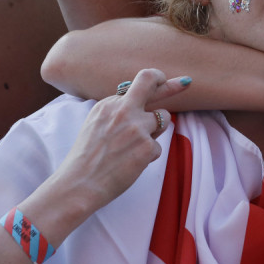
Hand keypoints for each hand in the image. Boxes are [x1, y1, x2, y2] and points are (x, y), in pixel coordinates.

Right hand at [48, 68, 189, 214]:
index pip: (138, 83)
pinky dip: (147, 156)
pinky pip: (157, 147)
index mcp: (109, 104)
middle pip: (151, 82)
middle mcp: (123, 110)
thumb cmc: (87, 159)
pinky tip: (130, 164)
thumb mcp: (96, 124)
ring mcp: (137, 127)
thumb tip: (144, 99)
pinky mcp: (147, 146)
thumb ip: (118, 111)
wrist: (78, 185)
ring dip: (156, 131)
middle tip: (185, 83)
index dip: (155, 80)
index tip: (162, 78)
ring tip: (133, 147)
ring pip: (164, 118)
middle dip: (171, 83)